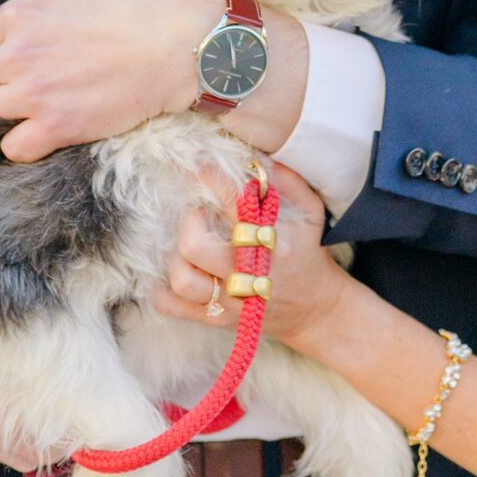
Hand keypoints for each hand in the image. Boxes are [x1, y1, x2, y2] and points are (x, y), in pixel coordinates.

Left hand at [0, 0, 219, 161]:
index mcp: (23, 13)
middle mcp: (18, 53)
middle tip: (17, 87)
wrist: (184, 46)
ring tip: (26, 114)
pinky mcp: (56, 127)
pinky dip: (23, 145)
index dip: (0, 46)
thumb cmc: (148, 1)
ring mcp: (33, 93)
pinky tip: (44, 136)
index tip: (23, 52)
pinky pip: (12, 148)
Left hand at [153, 165, 349, 355]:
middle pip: (195, 246)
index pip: (233, 202)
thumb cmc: (307, 254)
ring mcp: (231, 301)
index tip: (197, 165)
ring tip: (188, 244)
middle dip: (188, 221)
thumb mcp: (311, 213)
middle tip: (196, 212)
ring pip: (181, 279)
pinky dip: (161, 290)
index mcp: (274, 242)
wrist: (315, 311)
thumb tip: (256, 157)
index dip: (210, 178)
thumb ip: (288, 181)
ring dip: (176, 256)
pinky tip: (174, 271)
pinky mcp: (217, 319)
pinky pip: (172, 307)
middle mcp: (250, 274)